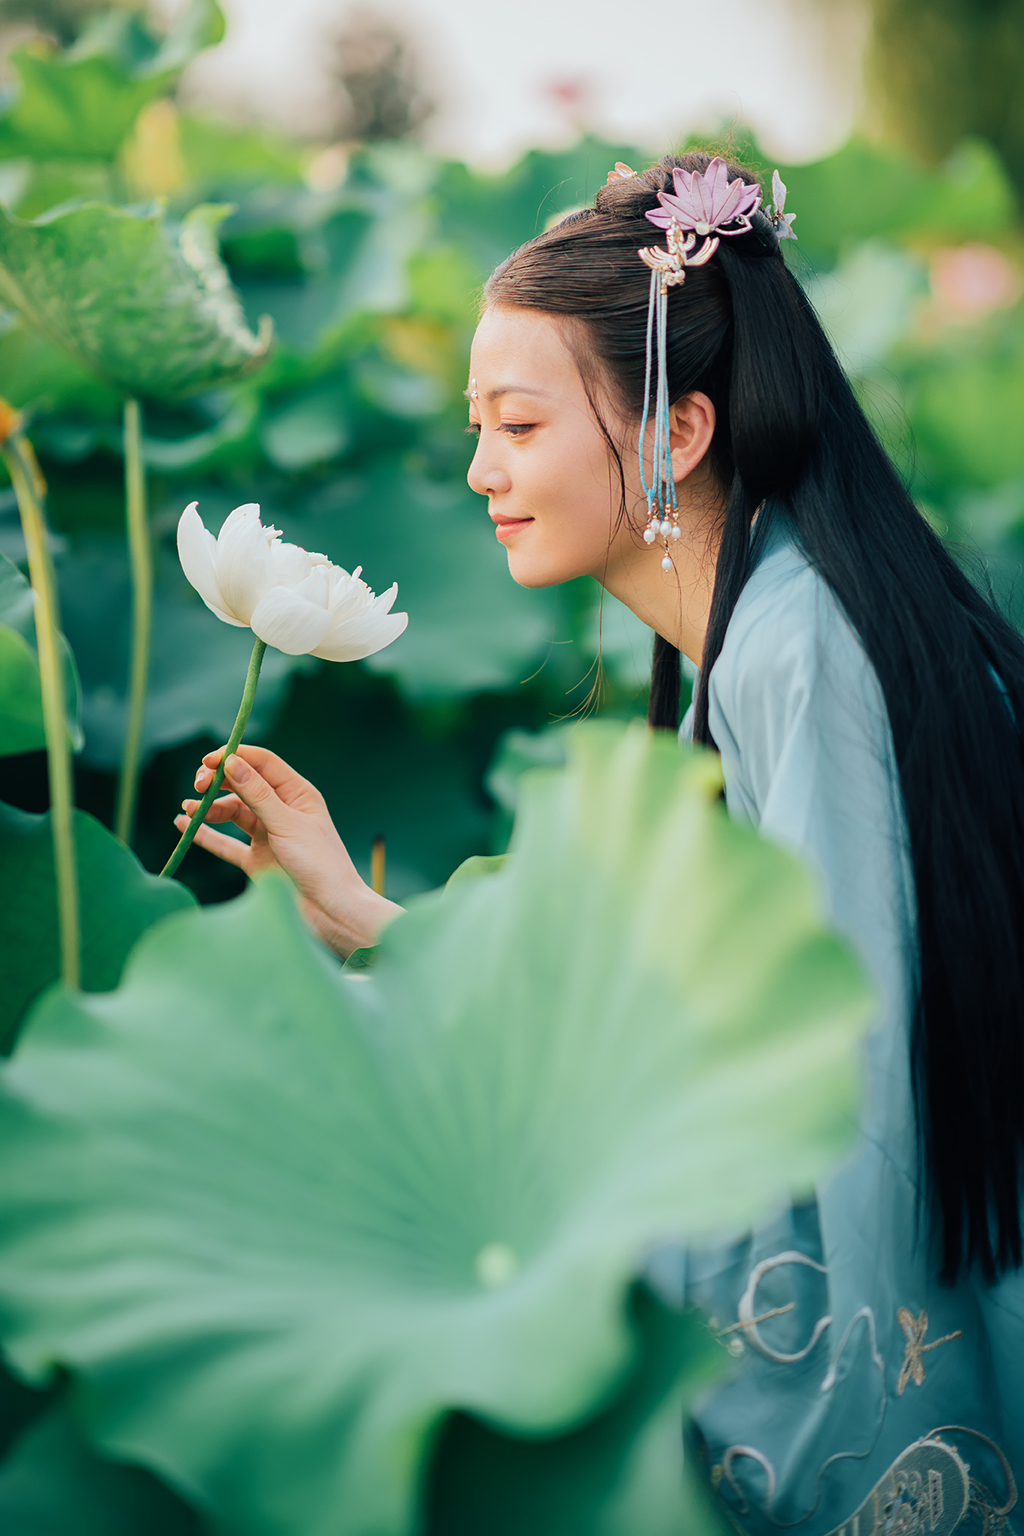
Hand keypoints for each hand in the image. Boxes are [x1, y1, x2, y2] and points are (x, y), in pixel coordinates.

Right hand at [175, 744, 402, 958]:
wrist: (329, 911)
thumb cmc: (319, 863)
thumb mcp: (287, 824)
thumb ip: (257, 795)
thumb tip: (230, 762)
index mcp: (297, 794)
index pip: (263, 764)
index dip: (235, 757)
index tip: (208, 760)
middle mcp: (282, 810)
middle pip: (244, 785)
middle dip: (218, 782)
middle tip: (198, 785)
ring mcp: (268, 835)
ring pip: (232, 812)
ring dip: (209, 808)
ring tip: (188, 810)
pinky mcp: (256, 860)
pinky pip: (225, 843)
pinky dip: (205, 834)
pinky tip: (182, 824)